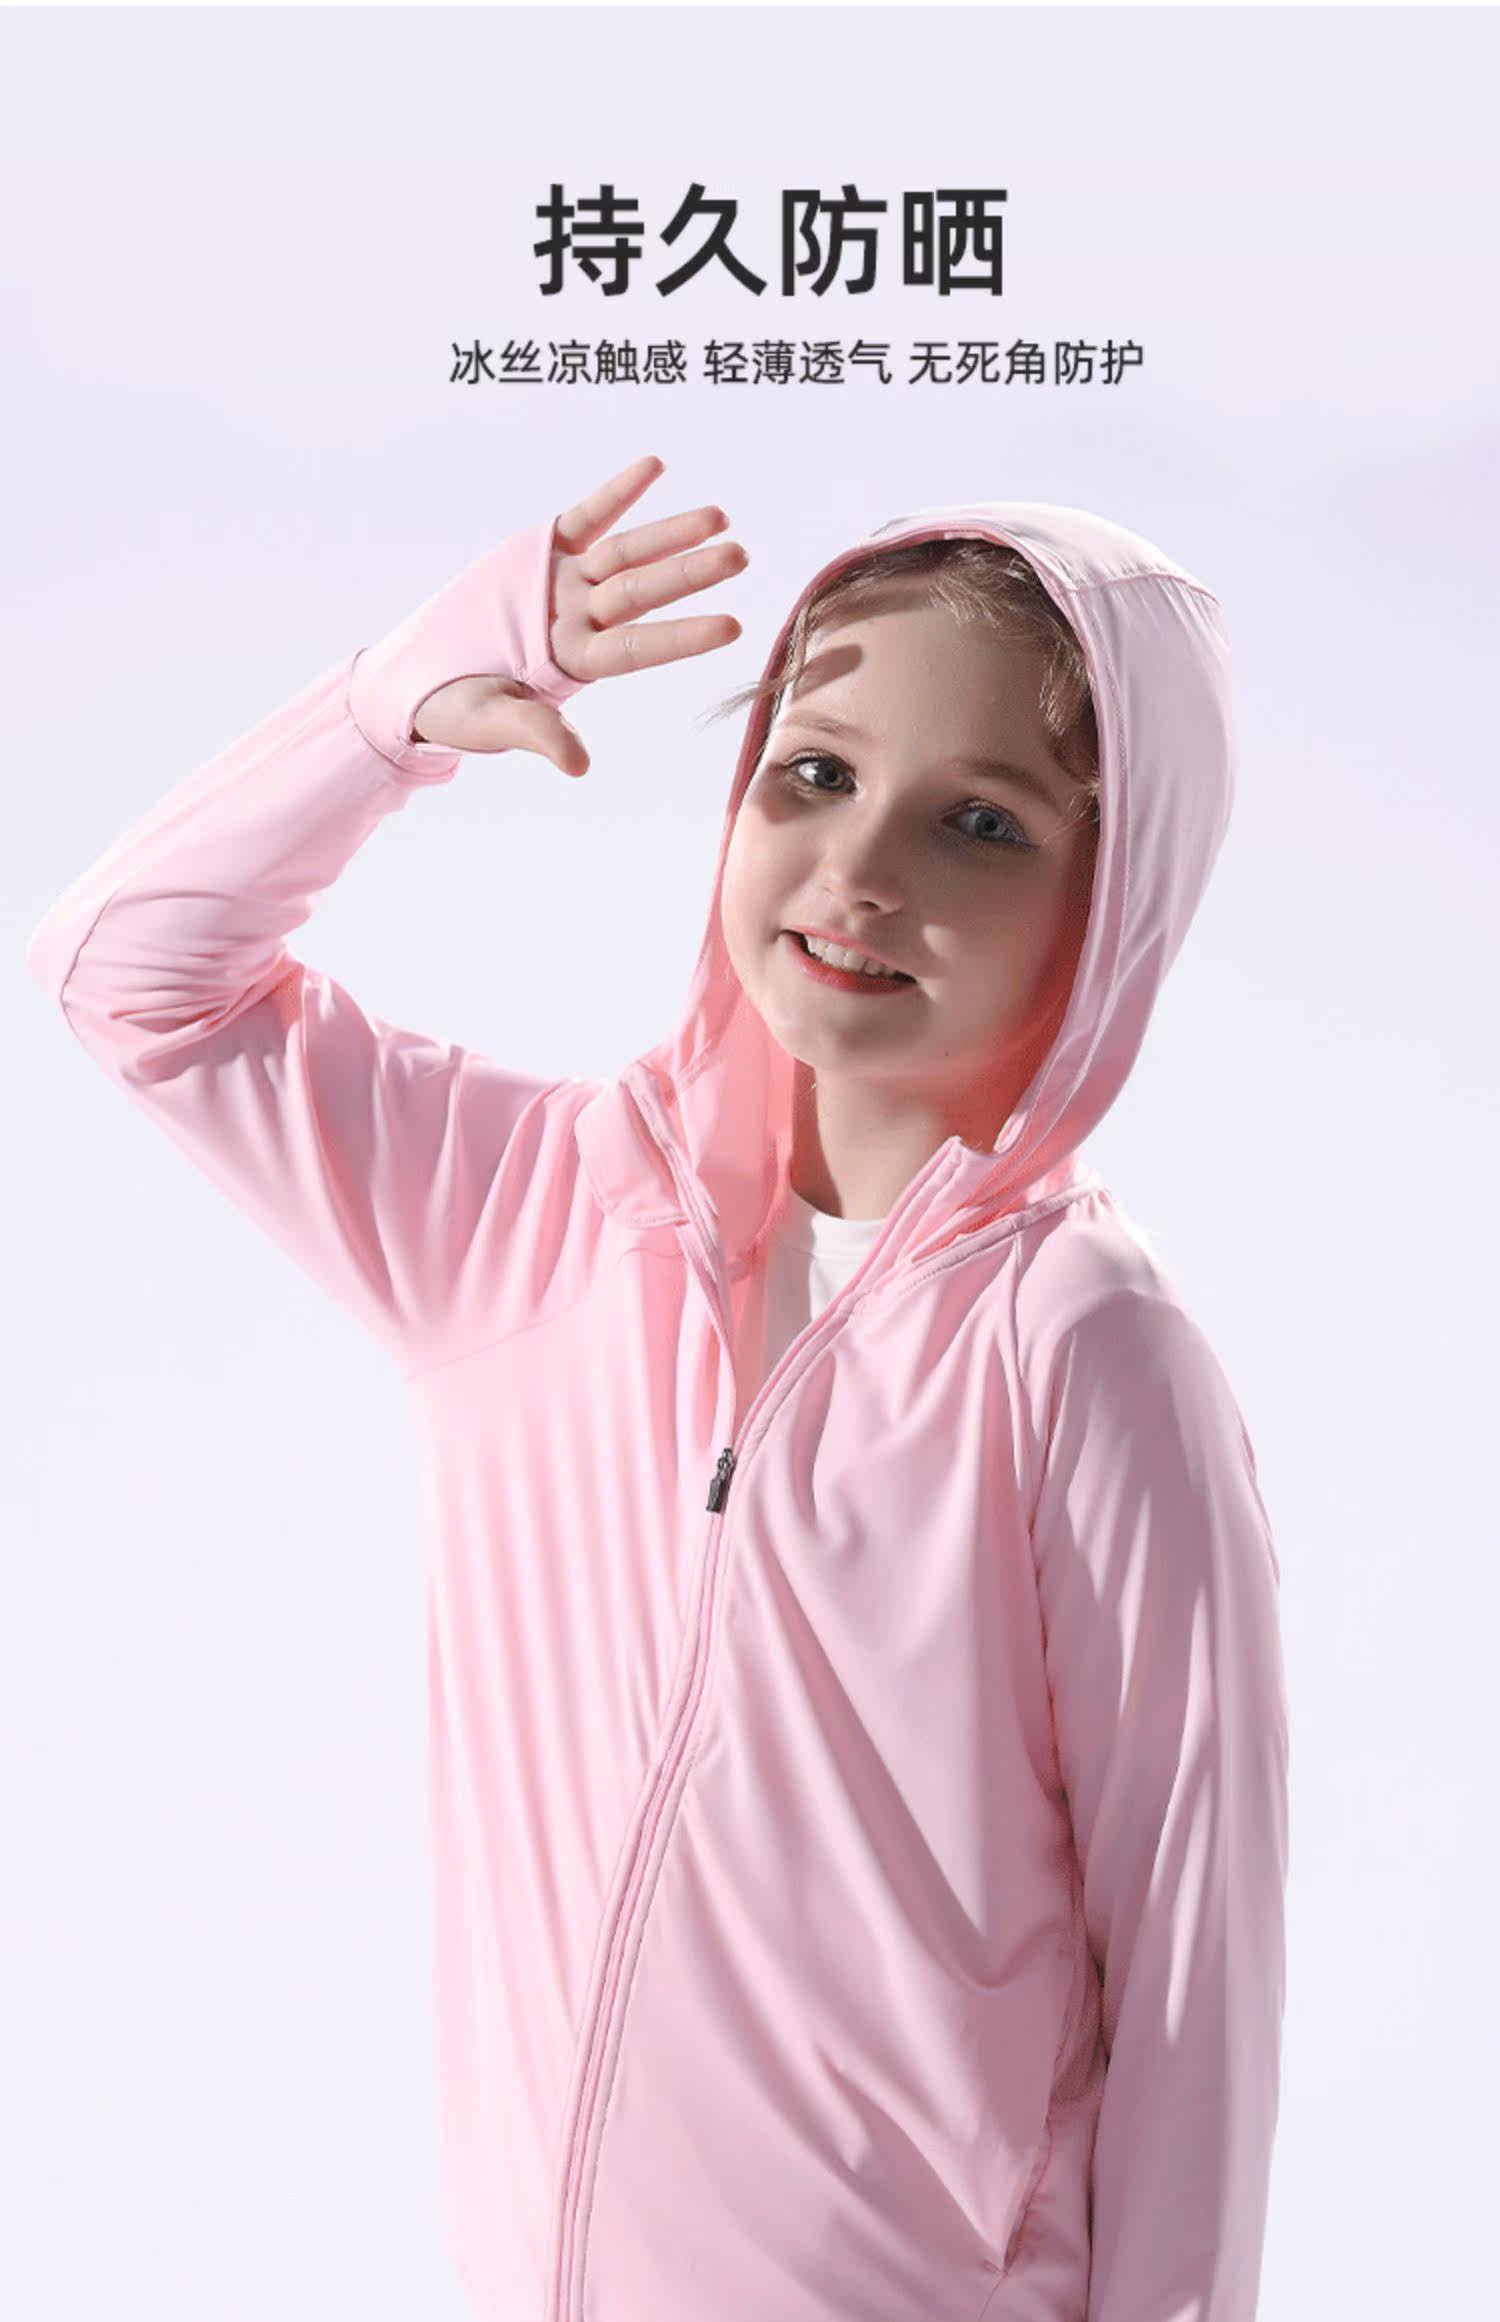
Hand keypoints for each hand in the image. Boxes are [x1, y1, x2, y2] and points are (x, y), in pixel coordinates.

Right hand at [411, 454, 747, 775]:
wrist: (420, 672)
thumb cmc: (456, 708)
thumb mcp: (490, 722)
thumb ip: (535, 733)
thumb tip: (579, 767)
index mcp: (572, 662)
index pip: (636, 647)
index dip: (682, 636)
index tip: (732, 626)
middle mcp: (579, 619)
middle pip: (642, 592)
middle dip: (689, 573)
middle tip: (740, 555)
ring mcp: (566, 582)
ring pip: (625, 553)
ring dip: (671, 533)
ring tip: (720, 516)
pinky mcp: (545, 549)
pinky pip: (588, 517)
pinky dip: (619, 493)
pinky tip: (656, 466)